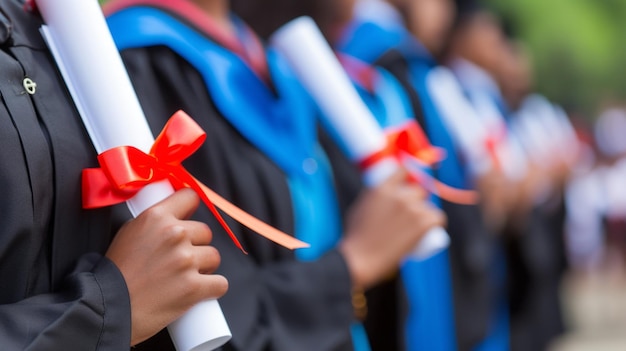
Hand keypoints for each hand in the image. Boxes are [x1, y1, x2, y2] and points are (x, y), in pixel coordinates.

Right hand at [106, 188, 227, 345]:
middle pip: (205, 232)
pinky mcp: (194, 286)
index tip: (190, 219)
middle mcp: (174, 234)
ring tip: (186, 277)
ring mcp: (186, 260)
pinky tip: (201, 291)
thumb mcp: (128, 233)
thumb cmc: (115, 275)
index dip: (191, 210)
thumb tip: (173, 218)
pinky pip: (221, 283)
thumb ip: (154, 223)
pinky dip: (212, 289)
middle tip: (180, 260)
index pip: (190, 197)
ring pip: (214, 257)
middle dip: (196, 245)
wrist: (108, 309)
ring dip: (205, 267)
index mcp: (156, 217)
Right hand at [339, 170, 446, 289]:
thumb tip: (387, 192)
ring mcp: (412, 208)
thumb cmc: (356, 236)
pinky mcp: (422, 222)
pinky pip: (437, 218)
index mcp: (382, 187)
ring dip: (425, 214)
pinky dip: (435, 223)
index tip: (411, 183)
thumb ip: (375, 195)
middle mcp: (399, 194)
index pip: (404, 170)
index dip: (410, 177)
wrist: (360, 257)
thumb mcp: (361, 206)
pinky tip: (430, 228)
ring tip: (414, 228)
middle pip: (419, 190)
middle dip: (416, 200)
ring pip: (428, 206)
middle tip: (410, 215)